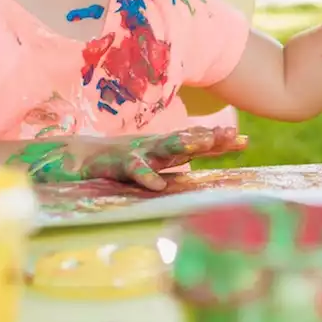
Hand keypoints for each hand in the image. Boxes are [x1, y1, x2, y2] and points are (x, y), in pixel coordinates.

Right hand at [9, 126, 246, 190]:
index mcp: (164, 148)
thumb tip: (207, 160)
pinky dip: (146, 177)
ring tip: (201, 144)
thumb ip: (179, 160)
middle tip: (231, 136)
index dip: (220, 142)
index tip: (245, 141)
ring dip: (182, 145)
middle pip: (187, 141)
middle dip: (209, 139)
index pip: (198, 143)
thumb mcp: (154, 162)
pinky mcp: (117, 163)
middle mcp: (154, 147)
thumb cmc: (119, 161)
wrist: (76, 157)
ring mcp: (136, 152)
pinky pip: (134, 170)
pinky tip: (159, 185)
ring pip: (163, 148)